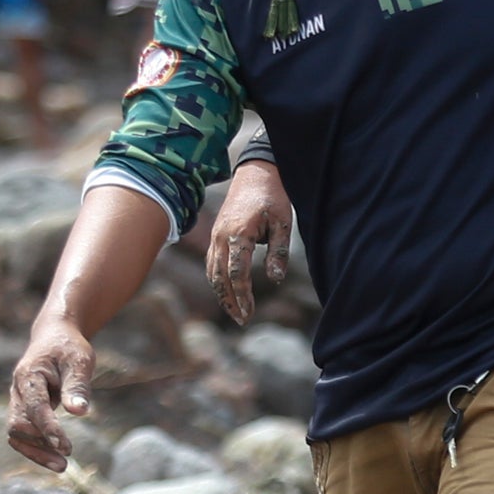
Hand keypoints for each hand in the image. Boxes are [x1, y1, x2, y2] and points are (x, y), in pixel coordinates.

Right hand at [4, 313, 87, 471]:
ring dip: (35, 451)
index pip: (34, 408)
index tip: (66, 447)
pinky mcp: (23, 409)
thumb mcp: (79, 361)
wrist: (54, 337)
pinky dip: (35, 447)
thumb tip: (79, 412)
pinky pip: (22, 433)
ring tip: (62, 466)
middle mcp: (17, 390)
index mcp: (29, 375)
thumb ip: (77, 385)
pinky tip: (54, 457)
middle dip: (39, 445)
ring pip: (16, 433)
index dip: (48, 429)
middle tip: (65, 461)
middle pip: (17, 425)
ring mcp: (17, 400)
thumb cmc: (69, 347)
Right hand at [208, 163, 295, 326]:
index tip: (250, 313)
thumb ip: (279, 252)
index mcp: (238, 234)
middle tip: (242, 321)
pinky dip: (216, 280)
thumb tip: (275, 279)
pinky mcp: (216, 233)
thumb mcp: (283, 222)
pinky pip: (211, 262)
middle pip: (219, 278)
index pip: (237, 273)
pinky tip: (226, 291)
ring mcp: (215, 235)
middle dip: (229, 302)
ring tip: (235, 311)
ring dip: (221, 294)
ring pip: (212, 272)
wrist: (256, 172)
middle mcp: (221, 237)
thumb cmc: (273, 196)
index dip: (243, 296)